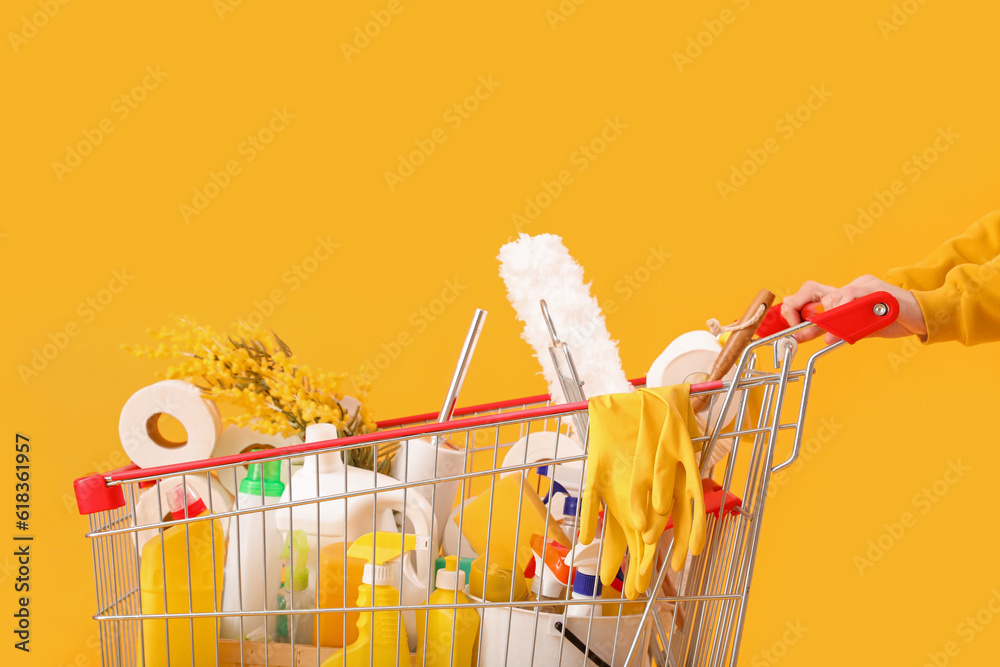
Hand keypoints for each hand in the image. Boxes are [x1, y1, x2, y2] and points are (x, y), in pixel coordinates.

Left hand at [780, 275, 926, 342]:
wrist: (924, 316)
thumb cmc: (894, 320)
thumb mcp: (862, 329)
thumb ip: (842, 331)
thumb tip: (822, 338)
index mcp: (849, 294)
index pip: (817, 297)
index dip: (800, 309)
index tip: (791, 328)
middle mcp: (854, 285)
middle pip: (818, 292)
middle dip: (806, 310)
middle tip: (803, 327)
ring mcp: (865, 285)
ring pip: (836, 298)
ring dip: (831, 317)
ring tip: (837, 329)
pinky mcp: (877, 289)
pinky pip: (855, 298)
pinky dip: (847, 312)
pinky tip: (850, 322)